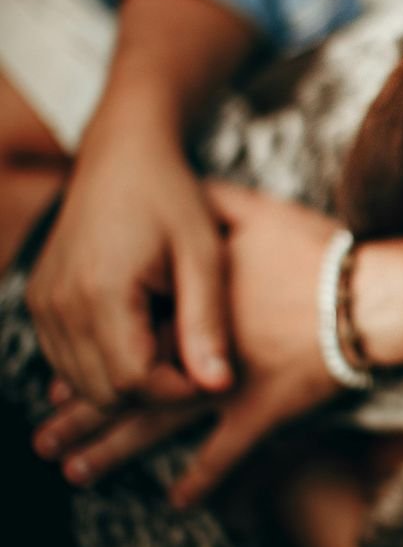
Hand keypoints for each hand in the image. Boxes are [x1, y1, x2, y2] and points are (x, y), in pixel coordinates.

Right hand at [27, 131, 229, 406]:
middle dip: (153, 389)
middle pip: (103, 391)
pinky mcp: (41, 301)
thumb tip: (218, 386)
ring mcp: (43, 304)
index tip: (210, 372)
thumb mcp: (203, 255)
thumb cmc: (171, 198)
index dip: (176, 391)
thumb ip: (207, 323)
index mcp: (101, 292)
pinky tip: (142, 333)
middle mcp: (59, 304)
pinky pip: (67, 358)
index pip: (131, 382)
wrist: (124, 155)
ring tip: (170, 339)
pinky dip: (103, 362)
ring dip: (128, 379)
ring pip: (81, 382)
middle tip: (193, 356)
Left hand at [34, 182, 343, 506]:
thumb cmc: (315, 251)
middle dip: (83, 417)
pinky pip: (226, 454)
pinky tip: (179, 500)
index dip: (87, 363)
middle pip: (126, 389)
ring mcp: (227, 385)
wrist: (364, 294)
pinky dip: (203, 480)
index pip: (124, 340)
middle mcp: (195, 352)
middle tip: (45, 440)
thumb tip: (188, 186)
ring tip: (77, 471)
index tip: (56, 386)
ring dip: (116, 452)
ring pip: (159, 427)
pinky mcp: (263, 410)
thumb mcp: (261, 211)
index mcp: (189, 308)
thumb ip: (217, 198)